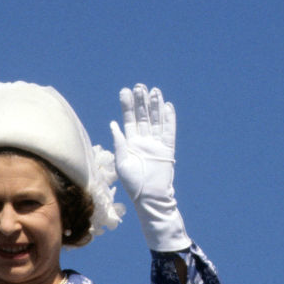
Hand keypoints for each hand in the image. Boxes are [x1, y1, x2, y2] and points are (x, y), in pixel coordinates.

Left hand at [110, 84, 190, 251]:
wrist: (150, 196)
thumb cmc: (133, 183)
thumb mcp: (121, 162)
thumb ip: (120, 142)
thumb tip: (113, 124)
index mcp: (131, 142)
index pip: (129, 120)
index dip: (127, 106)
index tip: (125, 91)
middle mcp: (144, 141)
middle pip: (143, 116)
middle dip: (141, 102)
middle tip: (140, 86)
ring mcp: (156, 144)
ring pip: (156, 120)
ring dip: (155, 106)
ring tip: (154, 91)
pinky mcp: (167, 149)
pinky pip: (169, 131)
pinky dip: (169, 119)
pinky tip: (167, 106)